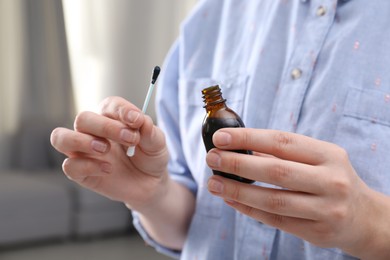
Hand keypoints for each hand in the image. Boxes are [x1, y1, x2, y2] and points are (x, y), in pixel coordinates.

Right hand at [50, 96, 168, 211]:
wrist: (151, 184)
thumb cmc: (150, 158)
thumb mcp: (157, 143)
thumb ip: (149, 130)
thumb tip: (140, 119)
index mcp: (112, 118)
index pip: (109, 105)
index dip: (121, 110)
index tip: (136, 120)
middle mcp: (93, 131)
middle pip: (83, 118)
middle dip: (105, 127)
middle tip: (131, 139)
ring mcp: (84, 151)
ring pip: (60, 137)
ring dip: (81, 141)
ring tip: (105, 149)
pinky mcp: (81, 172)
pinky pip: (69, 166)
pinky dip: (88, 166)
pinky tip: (108, 169)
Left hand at [206, 128, 389, 258]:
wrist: (363, 217)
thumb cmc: (331, 179)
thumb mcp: (317, 159)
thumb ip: (282, 154)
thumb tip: (239, 146)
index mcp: (328, 155)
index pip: (282, 142)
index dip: (248, 138)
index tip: (220, 137)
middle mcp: (330, 181)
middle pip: (275, 171)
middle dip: (237, 163)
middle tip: (211, 158)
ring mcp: (326, 209)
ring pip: (272, 200)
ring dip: (237, 190)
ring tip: (214, 183)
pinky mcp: (317, 232)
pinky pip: (275, 220)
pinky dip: (248, 209)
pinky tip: (231, 199)